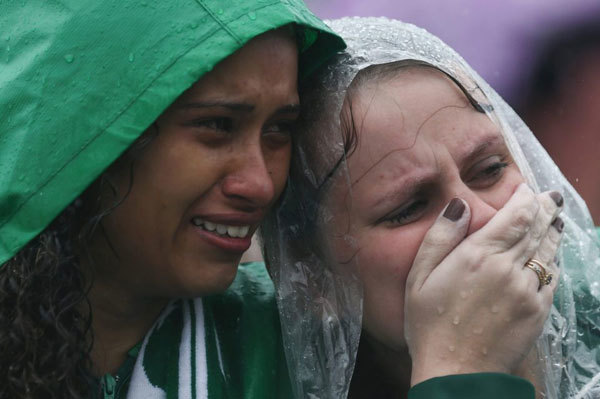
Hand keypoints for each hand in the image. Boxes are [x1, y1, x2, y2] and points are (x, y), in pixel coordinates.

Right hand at [405, 184, 562, 385]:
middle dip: (543, 208)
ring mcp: (528, 290)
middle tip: (549, 195)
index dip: (524, 198)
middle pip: (536, 228)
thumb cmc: (429, 324)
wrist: (457, 371)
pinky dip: (553, 260)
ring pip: (548, 251)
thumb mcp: (419, 277)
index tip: (526, 188)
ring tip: (555, 217)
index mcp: (479, 255)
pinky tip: (549, 254)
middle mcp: (509, 268)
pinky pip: (552, 277)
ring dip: (553, 230)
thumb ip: (440, 237)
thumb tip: (459, 205)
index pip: (515, 216)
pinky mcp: (538, 311)